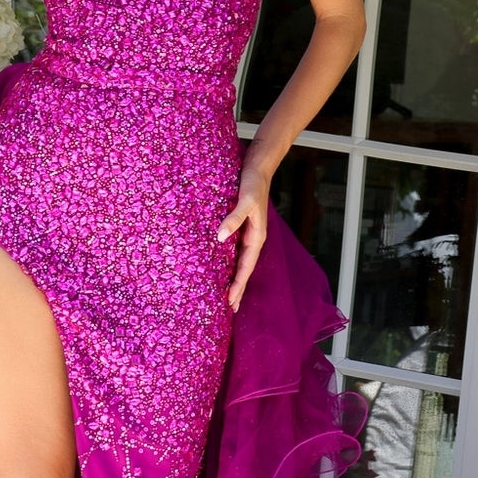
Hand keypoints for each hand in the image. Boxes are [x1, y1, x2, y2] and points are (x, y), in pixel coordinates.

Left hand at [217, 165, 269, 312]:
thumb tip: (220, 238)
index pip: (245, 267)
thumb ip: (234, 219)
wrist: (257, 167)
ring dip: (235, 279)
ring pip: (240, 262)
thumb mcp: (244, 200)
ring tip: (228, 296)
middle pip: (244, 269)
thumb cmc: (253, 183)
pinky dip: (230, 263)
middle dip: (238, 289)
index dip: (238, 285)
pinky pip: (235, 251)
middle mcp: (252, 238)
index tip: (230, 302)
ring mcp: (247, 233)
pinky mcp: (241, 227)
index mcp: (256, 237)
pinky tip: (223, 268)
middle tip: (230, 309)